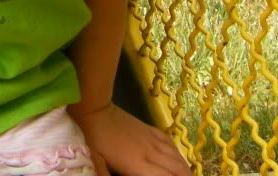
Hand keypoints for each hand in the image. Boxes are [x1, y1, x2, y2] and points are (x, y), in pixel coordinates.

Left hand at [71, 102, 189, 175]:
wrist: (95, 108)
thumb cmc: (93, 139)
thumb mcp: (97, 163)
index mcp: (139, 165)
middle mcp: (151, 153)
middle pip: (177, 170)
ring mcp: (152, 139)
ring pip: (177, 156)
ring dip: (184, 169)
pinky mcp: (149, 128)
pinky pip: (170, 142)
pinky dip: (178, 153)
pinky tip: (179, 158)